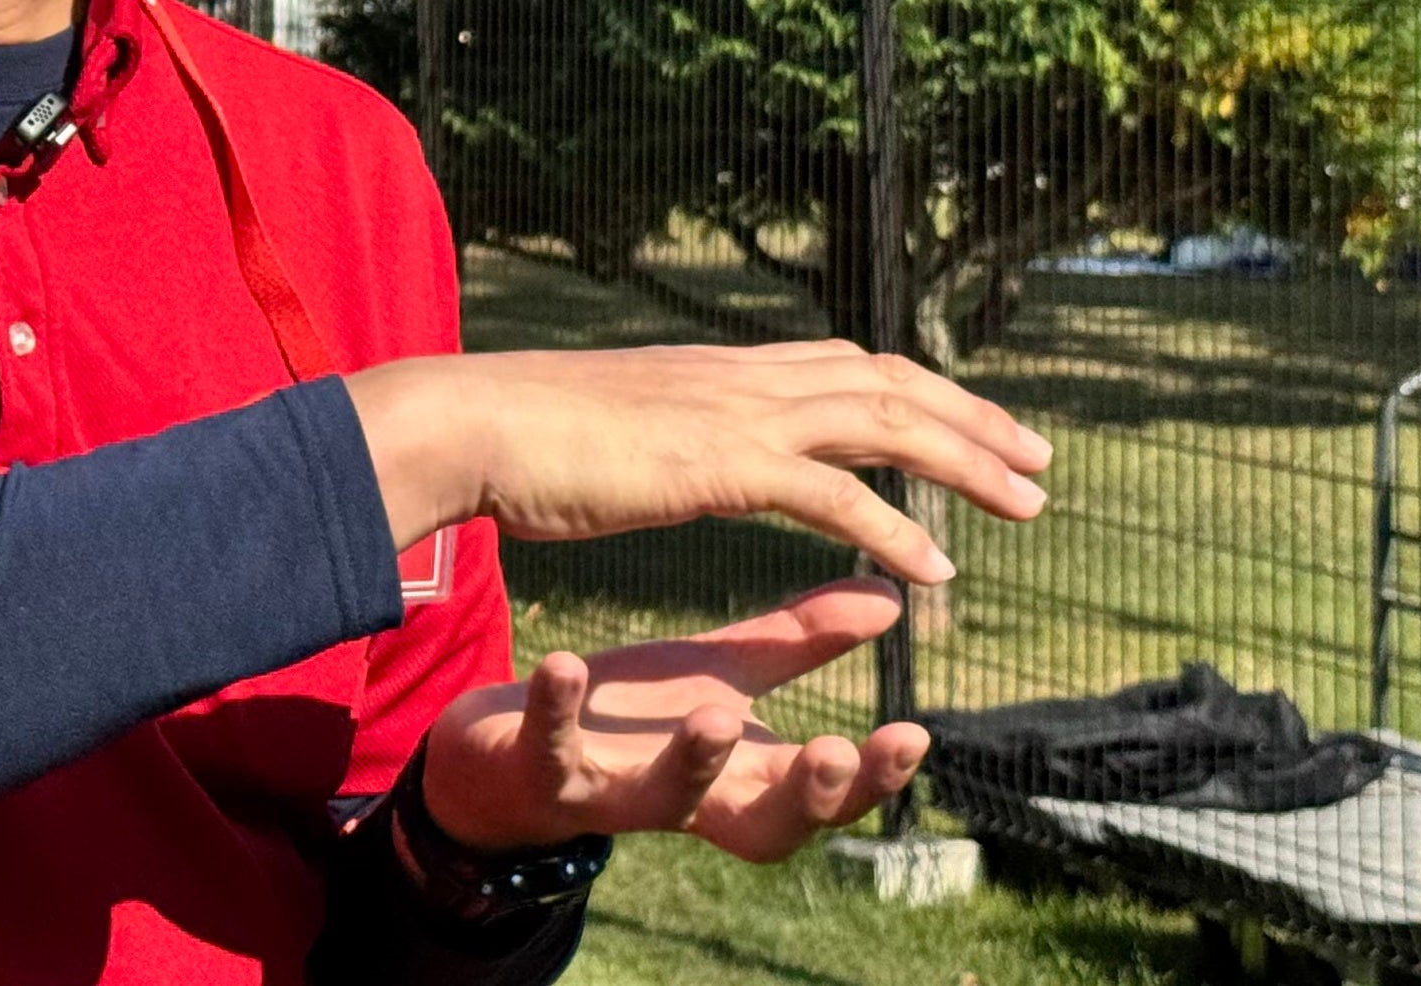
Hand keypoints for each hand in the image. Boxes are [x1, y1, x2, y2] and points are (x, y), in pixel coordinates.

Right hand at [342, 340, 1048, 580]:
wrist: (470, 423)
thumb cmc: (520, 438)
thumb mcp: (616, 427)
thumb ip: (663, 434)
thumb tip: (673, 446)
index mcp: (720, 370)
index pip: (846, 364)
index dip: (920, 390)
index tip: (973, 421)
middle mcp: (741, 377)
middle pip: (888, 381)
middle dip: (973, 417)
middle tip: (1039, 461)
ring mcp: (734, 413)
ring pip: (884, 423)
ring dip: (965, 462)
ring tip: (1027, 504)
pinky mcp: (719, 464)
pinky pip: (834, 495)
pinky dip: (894, 528)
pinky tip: (935, 572)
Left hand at [415, 579, 928, 858]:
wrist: (506, 750)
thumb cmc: (633, 716)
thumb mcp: (721, 673)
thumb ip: (800, 644)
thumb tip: (893, 595)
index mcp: (740, 776)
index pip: (824, 796)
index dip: (873, 780)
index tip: (915, 734)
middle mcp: (688, 799)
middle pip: (766, 825)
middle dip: (806, 795)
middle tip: (837, 750)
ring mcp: (613, 793)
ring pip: (666, 800)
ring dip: (696, 761)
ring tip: (718, 714)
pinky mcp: (542, 775)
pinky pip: (552, 751)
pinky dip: (559, 711)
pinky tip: (567, 664)